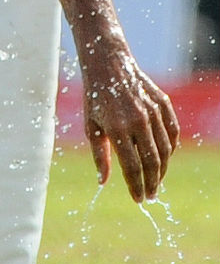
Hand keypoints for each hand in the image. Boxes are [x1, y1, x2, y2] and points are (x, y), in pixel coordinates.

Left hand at [82, 49, 179, 201]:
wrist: (108, 64)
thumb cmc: (95, 96)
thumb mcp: (91, 125)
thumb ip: (99, 155)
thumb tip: (103, 182)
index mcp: (117, 128)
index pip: (132, 166)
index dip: (136, 185)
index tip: (138, 199)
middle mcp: (138, 120)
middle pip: (152, 161)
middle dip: (152, 182)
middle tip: (150, 195)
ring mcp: (153, 111)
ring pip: (165, 149)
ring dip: (163, 168)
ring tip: (156, 180)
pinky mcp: (163, 103)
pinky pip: (172, 131)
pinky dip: (171, 147)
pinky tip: (165, 157)